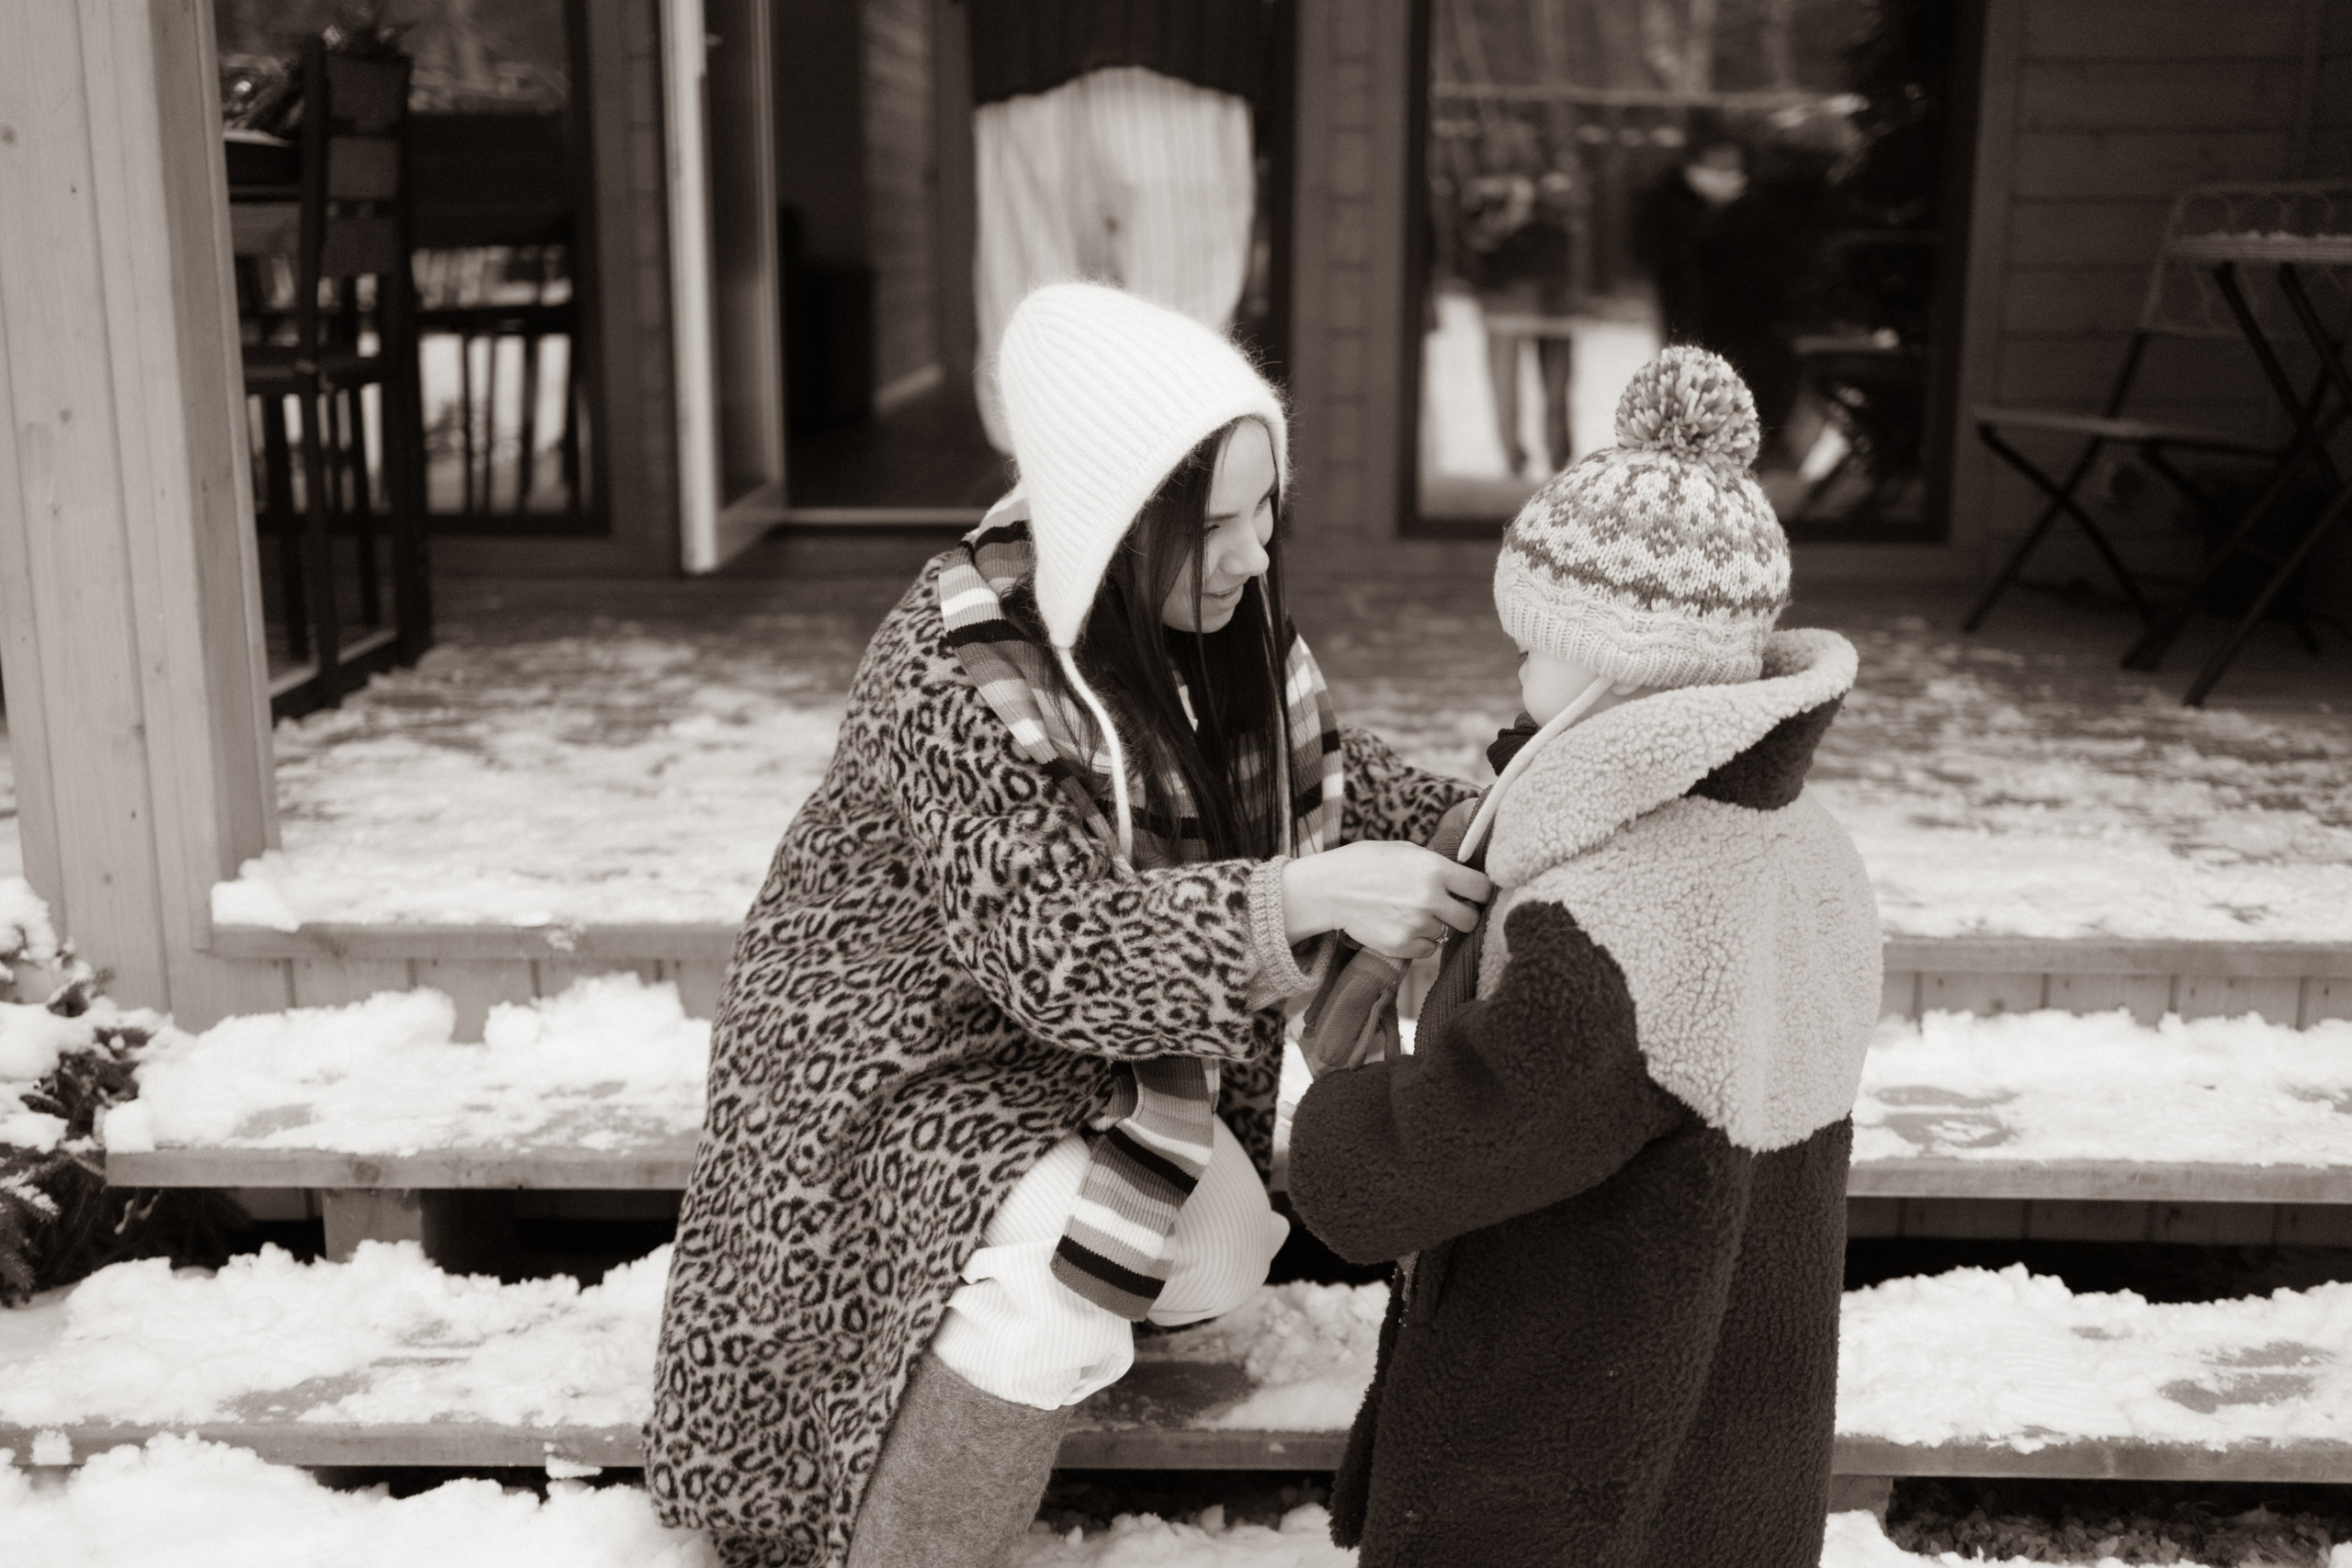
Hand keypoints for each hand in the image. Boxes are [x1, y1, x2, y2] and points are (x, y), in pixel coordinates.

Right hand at [1283, 841, 1491, 960]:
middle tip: (1450, 909)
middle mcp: (1430, 898)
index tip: (1473, 894)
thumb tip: (1463, 878)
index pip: (1481, 888)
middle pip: (1471, 918)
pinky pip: (1428, 949)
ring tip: (1411, 912)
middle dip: (1464, 914)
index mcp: (1435, 869)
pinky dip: (1420, 941)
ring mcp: (1416, 925)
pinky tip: (1403, 926)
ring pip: (1446, 934)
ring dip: (1436, 926)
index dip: (1480, 892)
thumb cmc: (1366, 863)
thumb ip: (1437, 865)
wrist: (1330, 889)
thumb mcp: (1405, 851)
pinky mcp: (1402, 946)